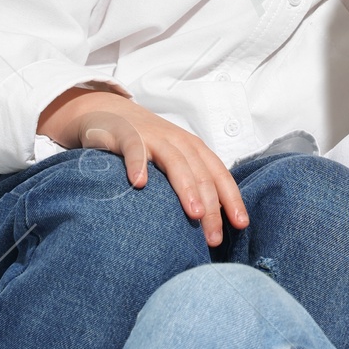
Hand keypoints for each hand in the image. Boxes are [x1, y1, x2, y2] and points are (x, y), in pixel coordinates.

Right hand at [37, 86, 248, 248]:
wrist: (108, 111)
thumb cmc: (146, 143)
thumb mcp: (173, 158)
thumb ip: (189, 180)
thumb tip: (210, 219)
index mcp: (193, 149)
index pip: (219, 174)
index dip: (232, 199)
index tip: (241, 224)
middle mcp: (178, 141)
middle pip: (201, 174)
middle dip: (211, 207)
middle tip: (214, 237)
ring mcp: (153, 137)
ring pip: (175, 162)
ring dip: (187, 188)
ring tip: (195, 214)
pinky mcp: (126, 134)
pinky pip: (134, 149)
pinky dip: (138, 165)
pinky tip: (140, 183)